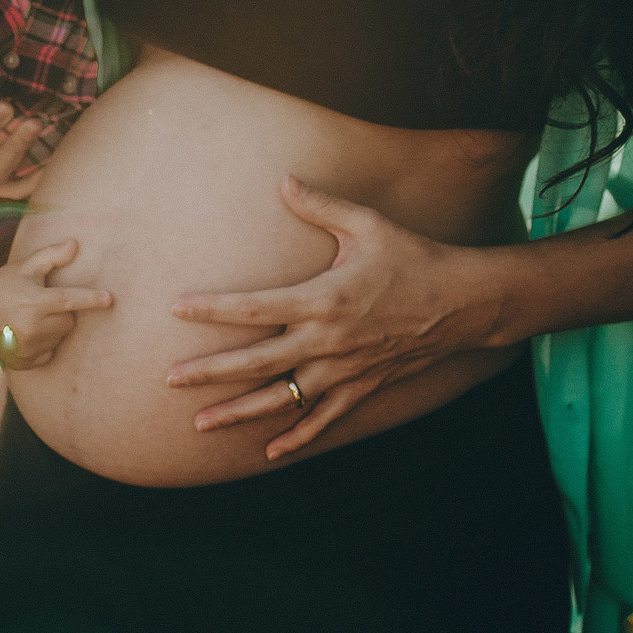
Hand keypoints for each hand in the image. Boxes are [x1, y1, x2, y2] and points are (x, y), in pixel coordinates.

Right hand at [0, 236, 112, 368]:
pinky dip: (44, 345)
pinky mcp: (23, 362)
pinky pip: (50, 354)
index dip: (90, 299)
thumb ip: (51, 255)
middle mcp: (31, 327)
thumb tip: (75, 244)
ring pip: (60, 338)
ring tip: (30, 318)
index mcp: (34, 301)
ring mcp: (26, 348)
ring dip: (53, 329)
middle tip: (42, 304)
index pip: (69, 300)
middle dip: (62, 313)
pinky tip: (27, 334)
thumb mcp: (26, 266)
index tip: (109, 299)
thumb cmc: (4, 283)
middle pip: (69, 322)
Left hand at [165, 176, 498, 459]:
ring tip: (201, 425)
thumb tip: (283, 180)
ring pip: (284, 398)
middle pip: (259, 362)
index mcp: (325, 298)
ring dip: (240, 412)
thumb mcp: (368, 224)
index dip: (213, 309)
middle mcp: (330, 340)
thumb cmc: (412, 256)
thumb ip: (321, 205)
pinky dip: (297, 436)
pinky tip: (269, 451)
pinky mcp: (363, 386)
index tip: (176, 309)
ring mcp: (346, 370)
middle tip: (168, 380)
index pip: (256, 307)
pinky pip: (325, 418)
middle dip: (211, 372)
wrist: (463, 302)